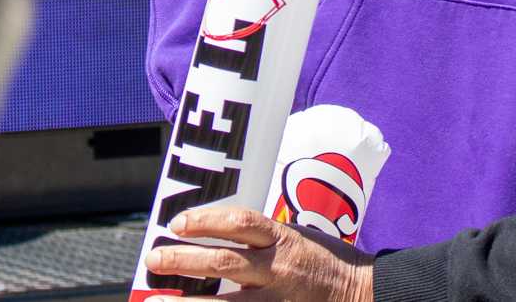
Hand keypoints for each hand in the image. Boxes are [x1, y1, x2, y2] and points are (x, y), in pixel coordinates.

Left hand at [148, 208, 373, 301]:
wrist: (361, 293)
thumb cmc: (326, 262)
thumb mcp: (298, 237)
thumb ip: (263, 239)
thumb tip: (218, 235)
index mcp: (284, 240)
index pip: (240, 224)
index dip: (205, 221)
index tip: (177, 223)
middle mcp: (278, 269)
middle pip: (222, 262)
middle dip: (182, 261)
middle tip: (154, 258)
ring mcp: (276, 300)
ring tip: (155, 299)